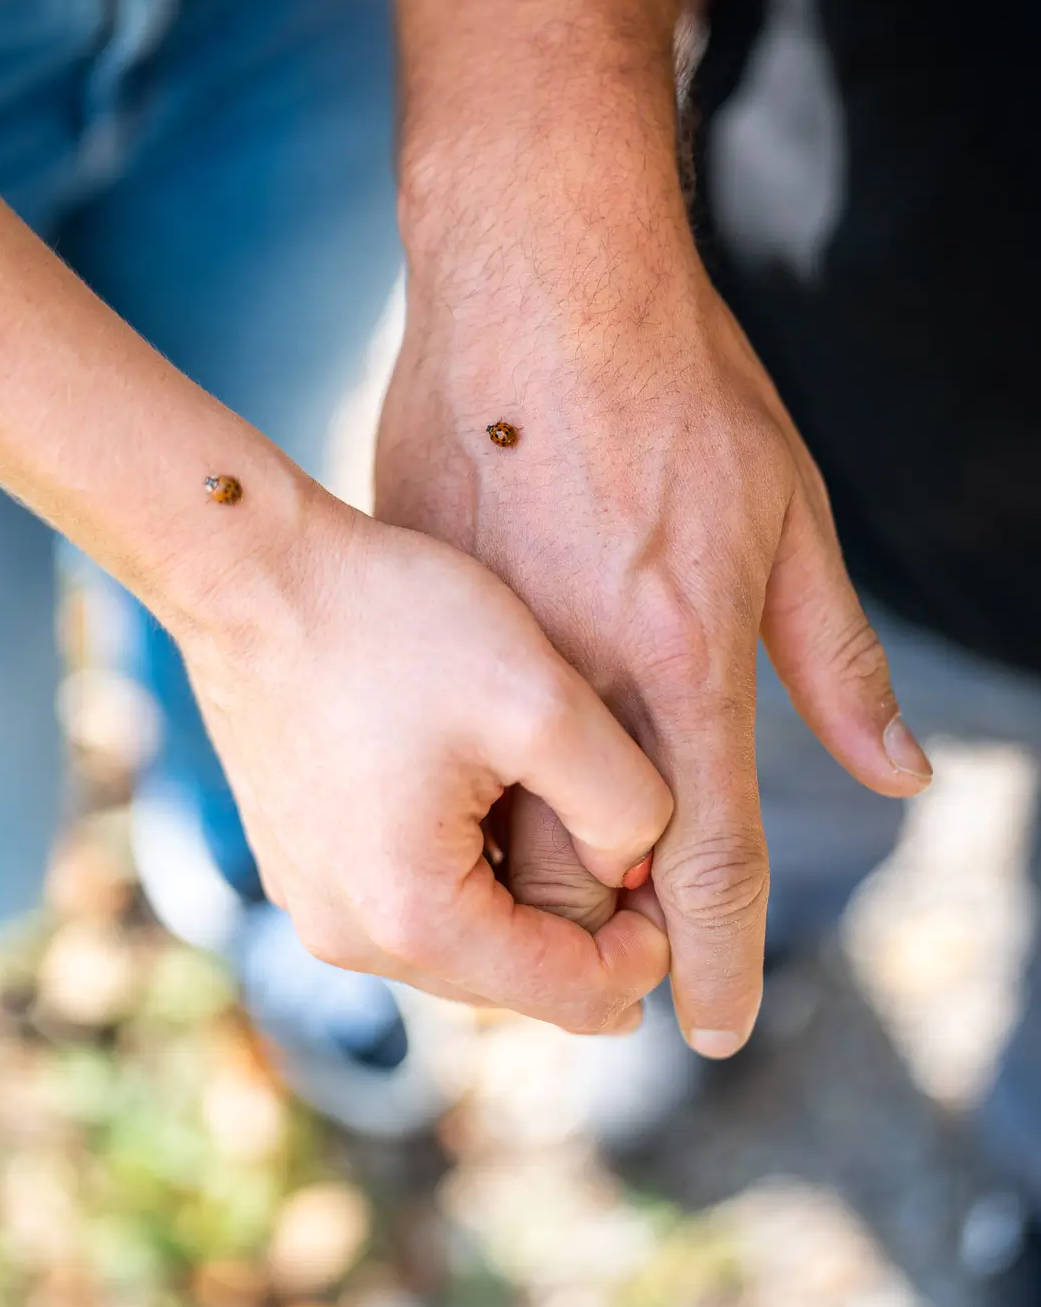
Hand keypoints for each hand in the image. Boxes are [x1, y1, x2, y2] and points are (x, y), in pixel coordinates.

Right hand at [177, 488, 672, 1030]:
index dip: (649, 950)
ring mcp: (314, 901)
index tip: (672, 871)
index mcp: (416, 918)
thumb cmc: (393, 622)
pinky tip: (486, 779)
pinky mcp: (299, 860)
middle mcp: (351, 937)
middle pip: (517, 977)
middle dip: (583, 922)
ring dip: (523, 888)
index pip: (577, 998)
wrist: (251, 570)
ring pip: (466, 936)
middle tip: (627, 828)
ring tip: (555, 794)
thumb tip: (638, 870)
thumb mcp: (543, 702)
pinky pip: (410, 894)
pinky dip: (465, 861)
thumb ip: (624, 804)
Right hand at [378, 169, 930, 1056]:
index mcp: (675, 657)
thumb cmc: (669, 383)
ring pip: (486, 827)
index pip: (704, 857)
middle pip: (578, 873)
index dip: (716, 956)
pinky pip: (428, 749)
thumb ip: (833, 660)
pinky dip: (463, 781)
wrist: (523, 279)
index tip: (716, 1028)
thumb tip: (900, 776)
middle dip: (605, 924)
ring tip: (549, 833)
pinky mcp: (406, 615)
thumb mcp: (785, 511)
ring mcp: (471, 648)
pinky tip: (474, 745)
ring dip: (528, 859)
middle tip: (628, 925)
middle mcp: (564, 679)